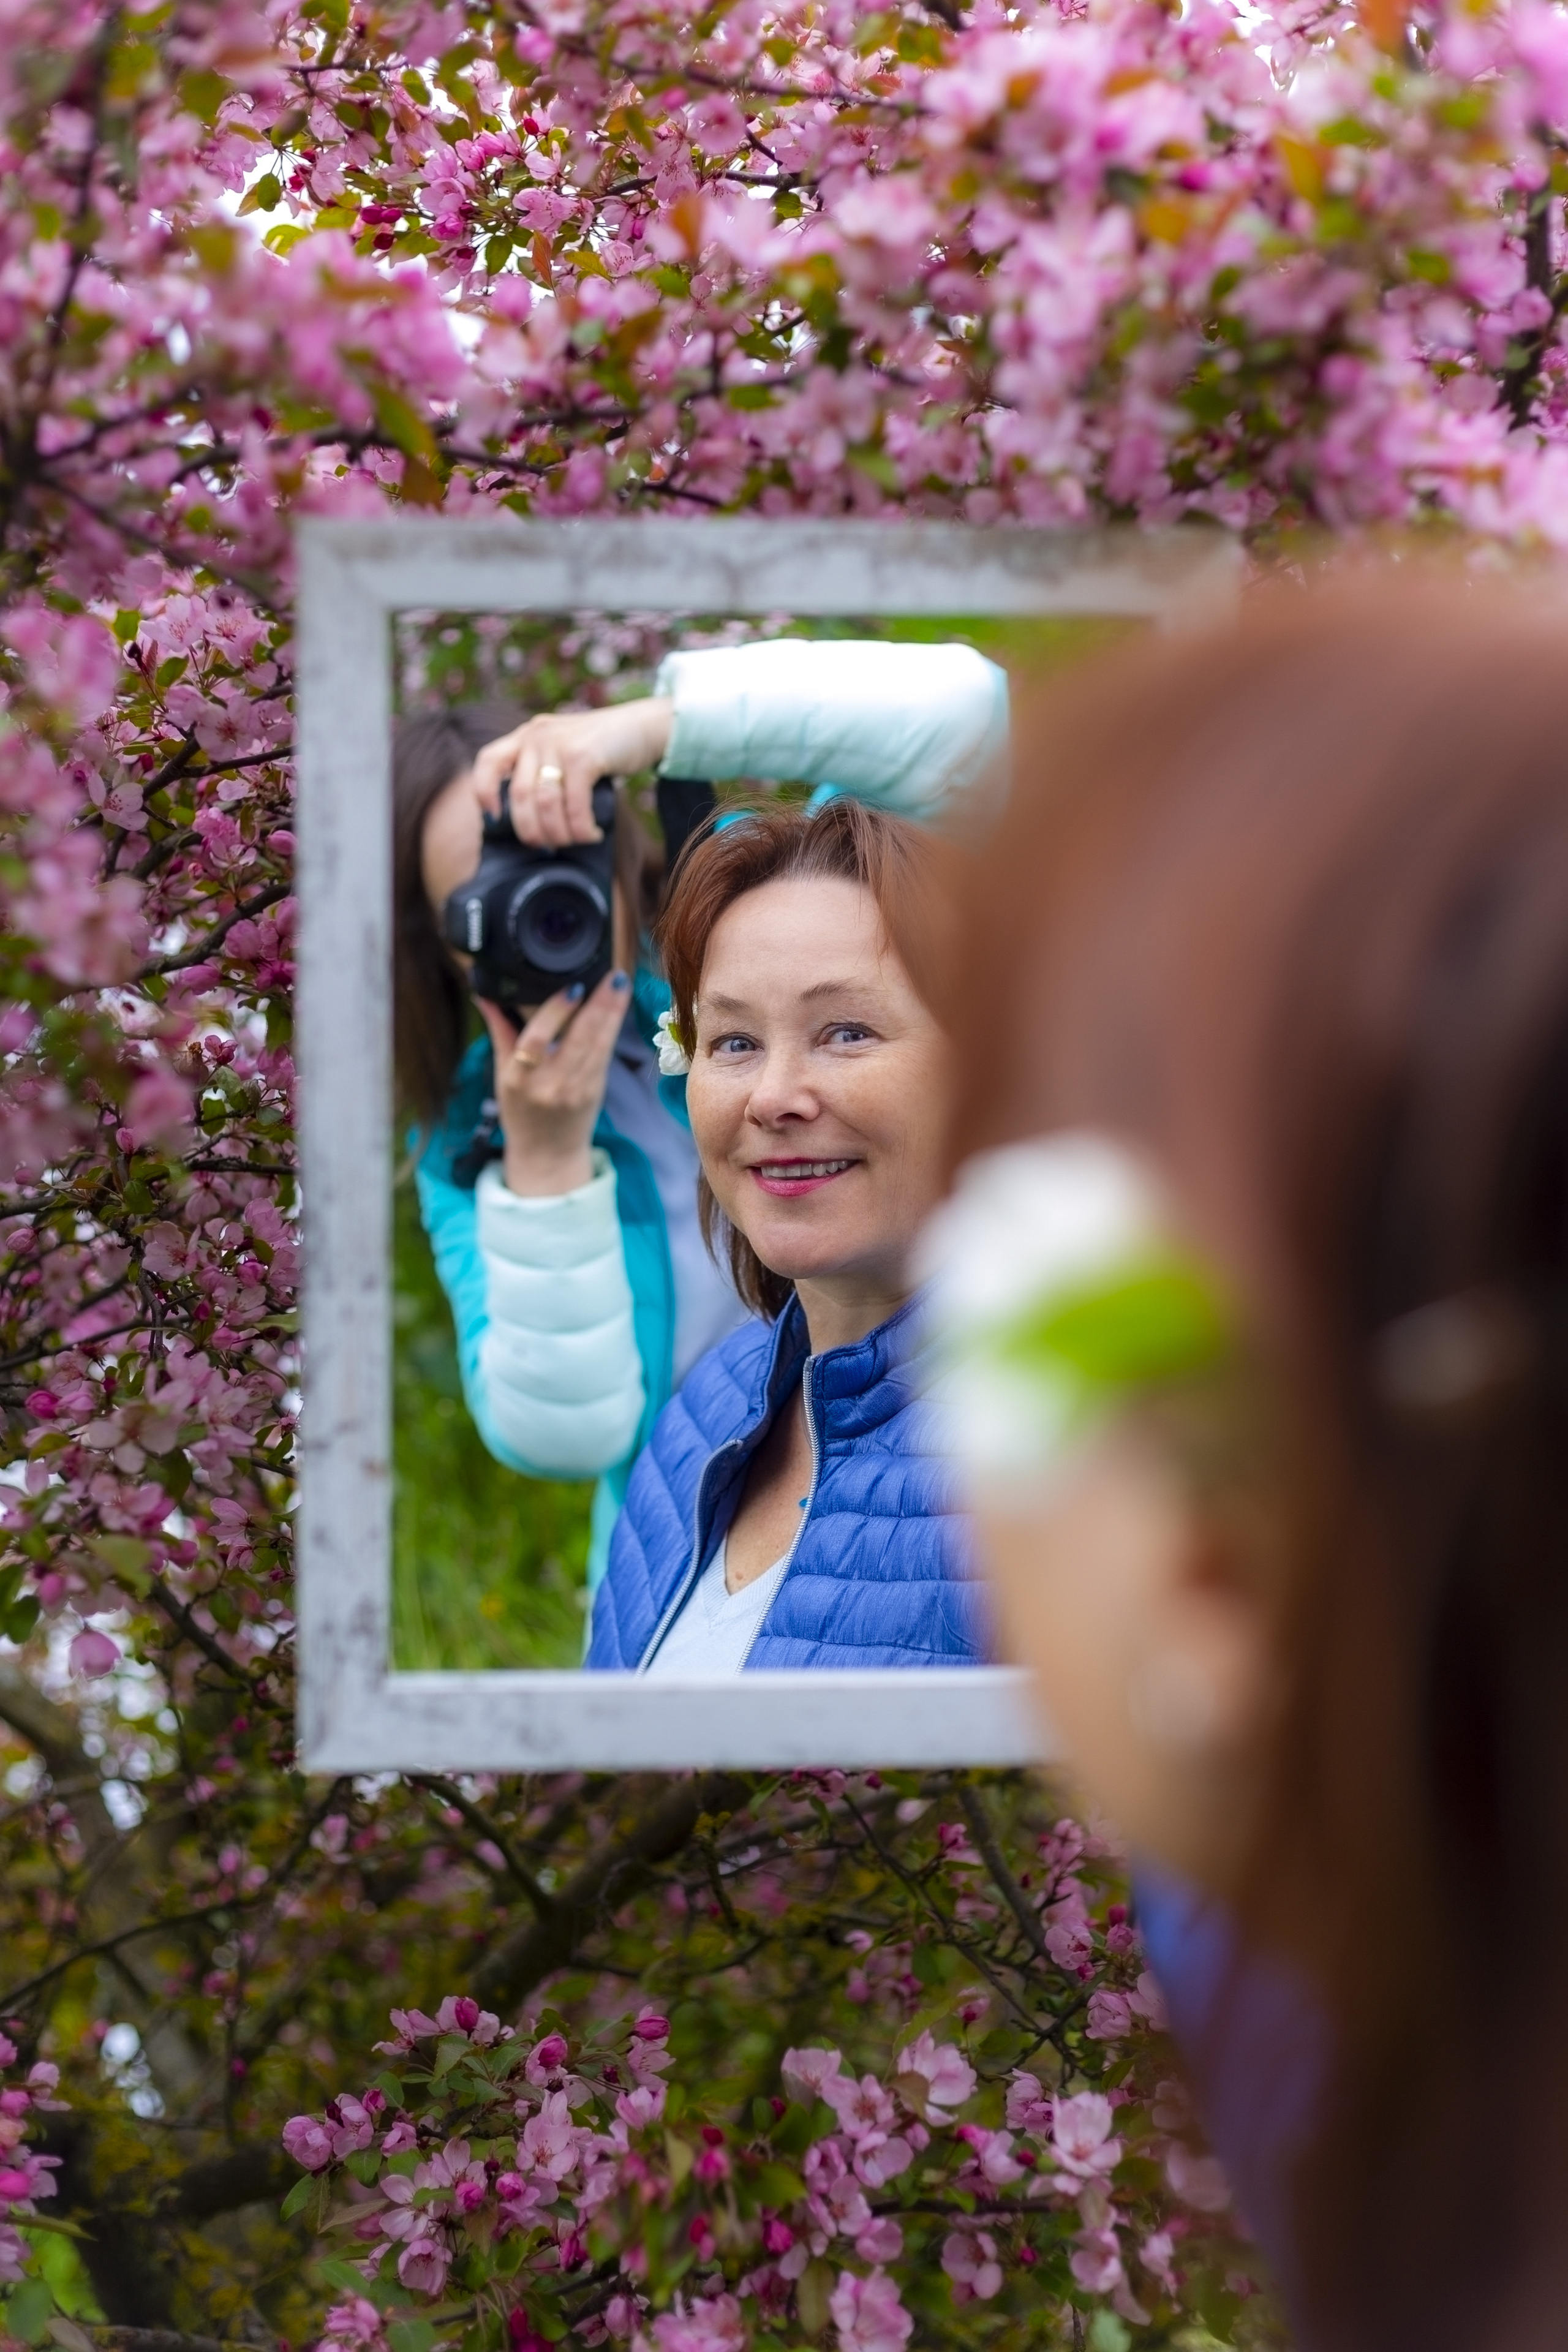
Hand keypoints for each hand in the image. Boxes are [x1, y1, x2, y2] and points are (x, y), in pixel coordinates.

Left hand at [470, 698, 674, 846]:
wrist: (645, 726)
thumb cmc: (605, 749)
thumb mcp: (566, 752)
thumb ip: (546, 772)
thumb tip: (534, 824)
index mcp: (527, 736)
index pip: (488, 761)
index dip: (483, 792)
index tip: (493, 817)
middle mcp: (536, 736)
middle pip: (519, 796)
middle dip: (533, 831)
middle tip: (549, 846)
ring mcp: (558, 743)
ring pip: (544, 804)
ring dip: (559, 833)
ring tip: (576, 840)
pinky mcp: (582, 755)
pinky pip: (573, 804)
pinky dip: (581, 827)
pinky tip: (592, 833)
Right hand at [476, 970, 631, 1197]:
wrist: (547, 1154)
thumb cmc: (520, 1112)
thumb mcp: (502, 1074)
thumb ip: (499, 1032)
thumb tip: (485, 995)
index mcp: (518, 1079)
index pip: (536, 1040)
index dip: (556, 1012)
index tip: (573, 987)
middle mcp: (548, 1085)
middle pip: (577, 1040)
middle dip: (598, 1006)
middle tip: (612, 976)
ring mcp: (576, 1090)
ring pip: (597, 1046)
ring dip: (613, 1013)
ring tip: (620, 983)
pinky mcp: (595, 1091)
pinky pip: (604, 1055)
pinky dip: (613, 1030)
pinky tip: (619, 1008)